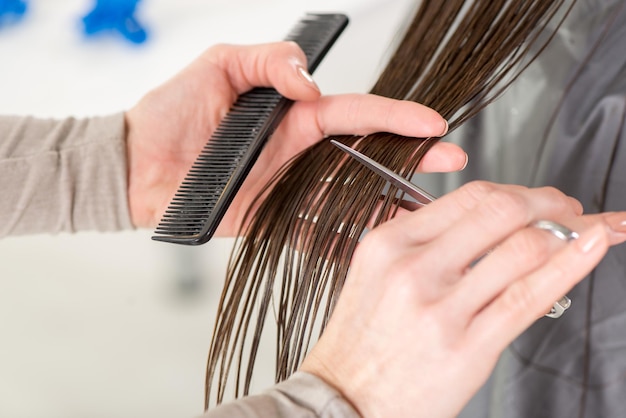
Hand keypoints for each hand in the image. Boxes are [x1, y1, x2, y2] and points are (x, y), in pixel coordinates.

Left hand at [125, 41, 464, 233]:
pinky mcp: (270, 219)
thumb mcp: (219, 65)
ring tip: (424, 217)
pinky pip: (312, 235)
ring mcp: (288, 187)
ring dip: (385, 207)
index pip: (356, 112)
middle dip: (410, 159)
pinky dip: (341, 245)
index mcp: (293, 113)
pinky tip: (371, 253)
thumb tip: (309, 82)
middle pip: (365, 156)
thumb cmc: (171, 111)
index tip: (434, 123)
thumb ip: (267, 62)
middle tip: (451, 165)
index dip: (396, 116)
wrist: (136, 164)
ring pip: (348, 198)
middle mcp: (298, 152)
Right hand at [301, 181, 625, 417]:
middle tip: (569, 208)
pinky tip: (594, 247)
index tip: (537, 199)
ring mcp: (441, 307)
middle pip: (501, 211)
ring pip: (523, 248)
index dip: (517, 190)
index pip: (468, 196)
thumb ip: (420, 244)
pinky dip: (571, 265)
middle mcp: (414, 267)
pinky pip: (529, 296)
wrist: (344, 401)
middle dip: (549, 202)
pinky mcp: (467, 347)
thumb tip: (481, 225)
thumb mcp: (374, 276)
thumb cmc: (359, 344)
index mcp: (389, 243)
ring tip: (589, 232)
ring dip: (571, 231)